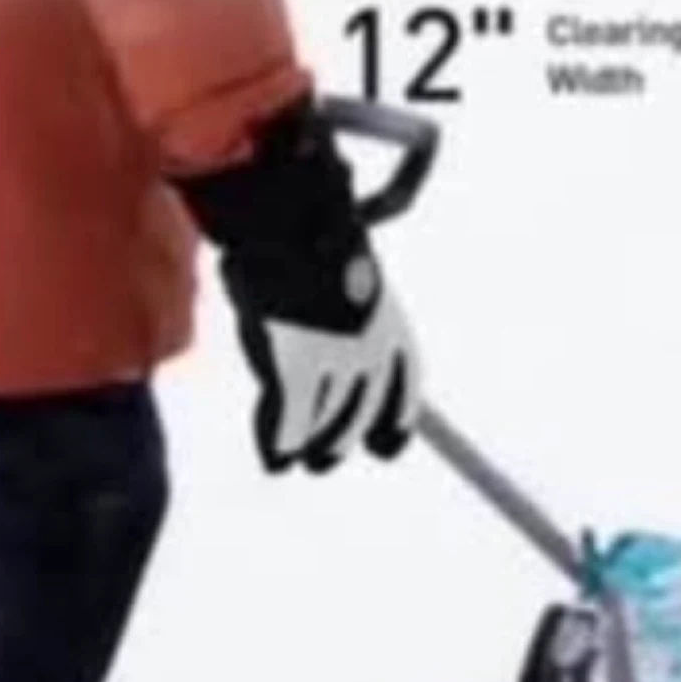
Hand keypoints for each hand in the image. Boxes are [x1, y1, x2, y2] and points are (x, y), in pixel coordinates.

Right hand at [174, 98, 423, 473]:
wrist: (289, 219)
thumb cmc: (304, 237)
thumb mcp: (338, 280)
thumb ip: (341, 319)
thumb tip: (331, 328)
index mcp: (392, 327)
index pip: (405, 391)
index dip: (395, 424)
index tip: (386, 448)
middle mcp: (374, 353)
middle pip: (363, 417)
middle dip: (343, 442)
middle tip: (327, 459)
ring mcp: (338, 366)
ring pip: (328, 429)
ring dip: (315, 448)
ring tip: (305, 462)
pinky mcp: (300, 376)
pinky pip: (289, 428)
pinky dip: (278, 444)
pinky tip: (275, 460)